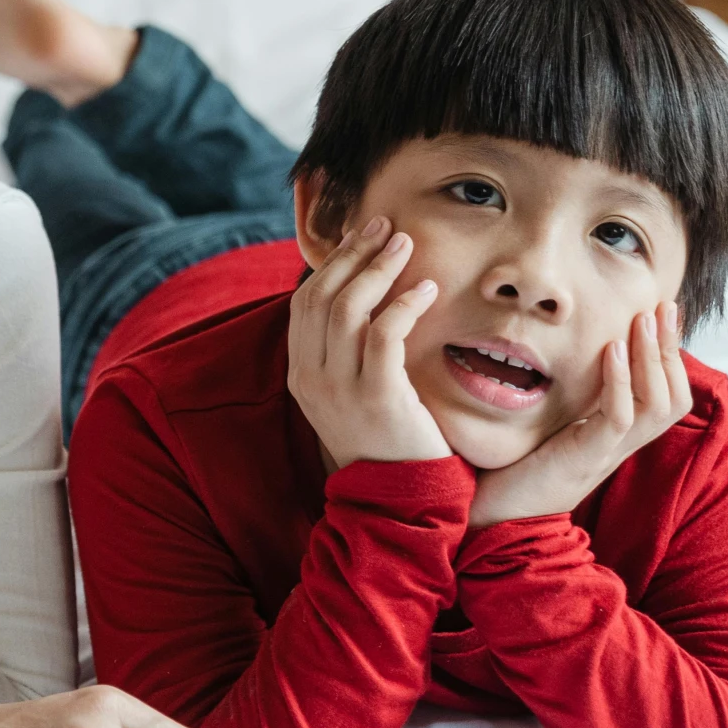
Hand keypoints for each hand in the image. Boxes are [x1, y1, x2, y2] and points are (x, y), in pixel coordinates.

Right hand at [286, 217, 449, 468]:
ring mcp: (340, 388)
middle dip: (354, 253)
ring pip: (347, 307)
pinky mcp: (378, 397)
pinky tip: (427, 288)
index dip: (332, 264)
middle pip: (322, 295)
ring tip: (405, 243)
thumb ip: (347, 355)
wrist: (398, 501)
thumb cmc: (386, 443)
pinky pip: (384, 334)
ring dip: (378, 267)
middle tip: (385, 225)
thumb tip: (364, 304)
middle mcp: (312, 377)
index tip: (362, 238)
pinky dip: (404, 304)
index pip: (304, 302)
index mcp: (301, 374)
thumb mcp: (351, 396)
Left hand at [468, 302, 690, 527]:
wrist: (494, 514)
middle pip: (672, 397)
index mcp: (616, 436)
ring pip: (656, 406)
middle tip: (664, 305)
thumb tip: (568, 352)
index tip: (662, 312)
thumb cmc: (515, 466)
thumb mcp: (551, 423)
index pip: (664, 394)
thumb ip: (569, 396)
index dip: (669, 354)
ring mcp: (606, 453)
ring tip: (643, 319)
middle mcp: (620, 445)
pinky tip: (613, 349)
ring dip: (652, 358)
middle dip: (670, 348)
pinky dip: (619, 382)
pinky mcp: (586, 458)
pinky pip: (617, 419)